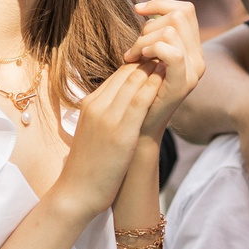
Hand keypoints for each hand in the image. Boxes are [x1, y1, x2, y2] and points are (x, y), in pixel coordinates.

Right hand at [54, 64, 164, 218]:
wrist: (77, 192)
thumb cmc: (89, 165)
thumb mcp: (95, 130)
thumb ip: (108, 113)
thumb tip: (127, 103)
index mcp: (90, 104)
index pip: (119, 73)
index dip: (141, 65)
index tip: (159, 64)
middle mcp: (96, 105)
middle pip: (126, 72)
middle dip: (149, 62)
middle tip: (170, 57)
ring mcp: (106, 117)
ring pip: (133, 80)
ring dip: (154, 69)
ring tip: (172, 63)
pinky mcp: (119, 132)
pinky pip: (138, 101)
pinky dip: (153, 87)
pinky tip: (166, 81)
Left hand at [124, 0, 205, 139]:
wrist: (137, 127)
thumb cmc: (137, 91)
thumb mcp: (146, 57)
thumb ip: (153, 36)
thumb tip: (145, 9)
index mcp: (192, 49)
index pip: (185, 9)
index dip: (161, 3)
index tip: (137, 10)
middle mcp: (199, 58)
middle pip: (179, 15)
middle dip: (149, 25)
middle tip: (133, 48)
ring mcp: (194, 71)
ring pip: (171, 30)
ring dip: (144, 39)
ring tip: (131, 57)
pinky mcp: (183, 83)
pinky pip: (172, 53)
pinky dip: (151, 49)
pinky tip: (137, 59)